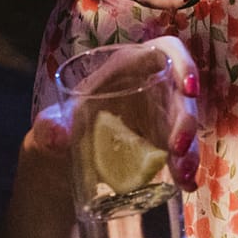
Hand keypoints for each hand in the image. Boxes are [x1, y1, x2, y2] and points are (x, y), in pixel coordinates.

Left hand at [31, 35, 203, 191]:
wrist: (56, 175)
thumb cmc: (55, 137)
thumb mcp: (46, 131)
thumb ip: (49, 129)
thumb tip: (58, 133)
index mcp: (125, 70)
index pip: (164, 53)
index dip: (184, 65)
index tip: (189, 90)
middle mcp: (149, 90)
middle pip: (181, 95)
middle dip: (187, 121)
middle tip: (177, 149)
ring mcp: (158, 120)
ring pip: (186, 127)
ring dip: (190, 150)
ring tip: (184, 177)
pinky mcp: (162, 148)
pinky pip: (181, 154)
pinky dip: (185, 169)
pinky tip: (184, 184)